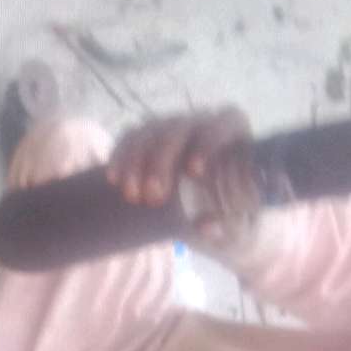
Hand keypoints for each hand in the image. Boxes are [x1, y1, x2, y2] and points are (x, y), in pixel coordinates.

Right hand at [106, 107, 258, 245]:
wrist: (216, 218)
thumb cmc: (235, 217)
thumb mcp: (236, 226)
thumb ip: (227, 226)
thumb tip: (208, 226)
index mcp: (234, 135)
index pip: (224, 124)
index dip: (209, 141)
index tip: (194, 172)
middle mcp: (203, 124)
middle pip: (179, 129)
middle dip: (161, 160)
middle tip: (154, 196)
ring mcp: (174, 128)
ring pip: (150, 131)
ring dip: (135, 160)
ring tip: (131, 195)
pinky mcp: (150, 137)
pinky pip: (131, 138)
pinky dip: (120, 156)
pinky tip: (114, 179)